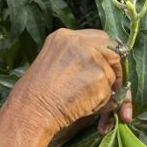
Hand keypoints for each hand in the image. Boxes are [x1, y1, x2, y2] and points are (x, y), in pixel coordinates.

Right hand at [7, 29, 131, 136]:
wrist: (31, 110)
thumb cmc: (35, 96)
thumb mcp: (53, 66)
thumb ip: (75, 61)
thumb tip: (102, 70)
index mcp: (64, 37)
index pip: (98, 39)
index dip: (105, 56)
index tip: (106, 70)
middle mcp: (80, 42)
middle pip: (113, 50)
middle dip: (115, 71)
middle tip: (113, 89)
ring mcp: (92, 57)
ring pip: (111, 75)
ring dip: (104, 92)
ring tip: (81, 103)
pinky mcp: (101, 75)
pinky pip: (111, 93)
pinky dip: (101, 104)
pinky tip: (82, 107)